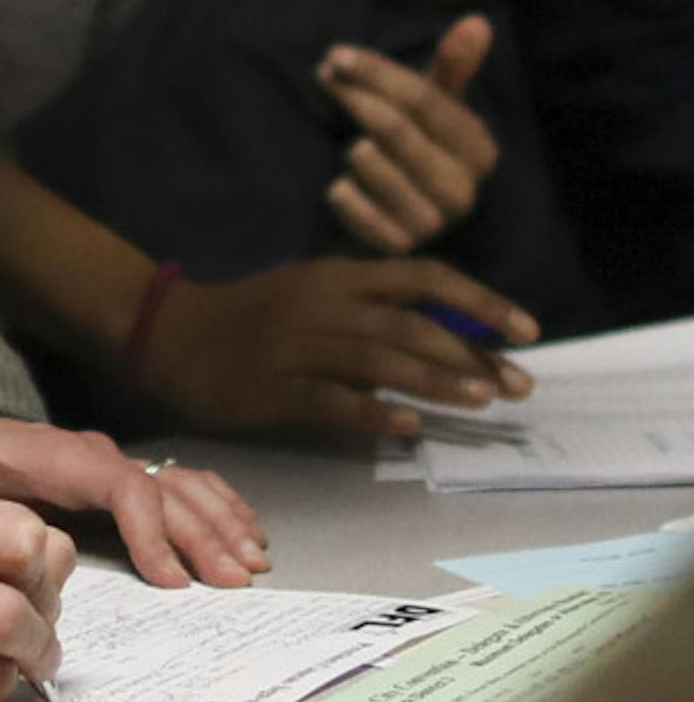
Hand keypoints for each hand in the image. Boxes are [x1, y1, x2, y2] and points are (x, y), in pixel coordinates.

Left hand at [0, 411, 268, 588]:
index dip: (147, 526)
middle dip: (198, 533)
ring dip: (215, 519)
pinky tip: (241, 529)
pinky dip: (212, 503)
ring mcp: (98, 463)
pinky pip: (172, 481)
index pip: (110, 479)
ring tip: (249, 561)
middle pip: (156, 483)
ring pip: (172, 480)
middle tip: (231, 581)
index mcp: (40, 453)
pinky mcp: (105, 478)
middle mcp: (79, 452)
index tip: (170, 579)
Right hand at [141, 256, 540, 439]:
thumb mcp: (316, 293)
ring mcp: (297, 345)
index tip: (526, 329)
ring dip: (434, 378)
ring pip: (377, 358)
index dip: (479, 301)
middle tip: (516, 385)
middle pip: (409, 321)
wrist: (174, 334)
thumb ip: (373, 308)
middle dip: (470, 351)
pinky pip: (330, 400)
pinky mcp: (273, 387)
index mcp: (339, 275)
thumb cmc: (257, 317)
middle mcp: (324, 303)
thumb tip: (449, 335)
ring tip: (481, 400)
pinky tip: (409, 426)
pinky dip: (373, 412)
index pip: (424, 277)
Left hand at [318, 15, 498, 251]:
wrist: (407, 216)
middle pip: (392, 127)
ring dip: (352, 147)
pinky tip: (345, 186)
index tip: (336, 54)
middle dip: (353, 95)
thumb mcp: (439, 105)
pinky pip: (351, 204)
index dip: (376, 72)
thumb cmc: (422, 145)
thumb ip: (454, 66)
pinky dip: (341, 190)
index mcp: (478, 149)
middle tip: (325, 74)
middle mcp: (462, 191)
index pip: (422, 99)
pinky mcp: (396, 248)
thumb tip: (478, 20)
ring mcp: (430, 223)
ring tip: (355, 147)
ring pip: (370, 162)